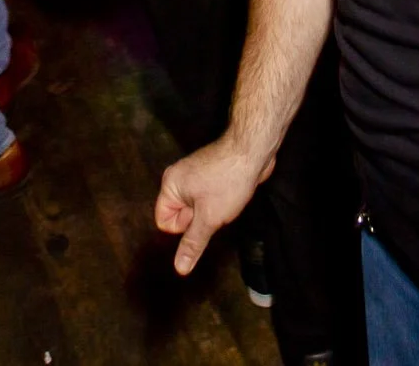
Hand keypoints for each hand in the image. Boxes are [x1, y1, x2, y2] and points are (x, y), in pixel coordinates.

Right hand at [154, 135, 272, 275]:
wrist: (253, 151)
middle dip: (200, 218)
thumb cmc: (229, 180)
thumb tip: (179, 268)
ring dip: (212, 211)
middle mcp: (179, 179)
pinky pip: (208, 198)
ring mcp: (196, 175)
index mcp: (170, 186)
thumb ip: (193, 243)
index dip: (185, 226)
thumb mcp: (209, 218)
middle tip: (215, 207)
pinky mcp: (212, 175)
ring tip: (225, 199)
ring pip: (197, 208)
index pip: (164, 222)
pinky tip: (232, 194)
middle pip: (181, 215)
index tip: (202, 216)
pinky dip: (220, 202)